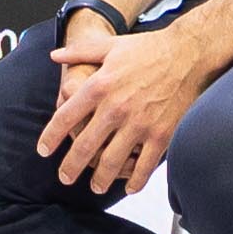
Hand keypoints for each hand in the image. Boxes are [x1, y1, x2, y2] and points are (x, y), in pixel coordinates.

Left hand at [37, 23, 212, 196]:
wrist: (188, 54)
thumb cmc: (148, 48)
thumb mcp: (109, 45)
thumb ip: (79, 51)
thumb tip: (54, 56)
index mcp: (99, 86)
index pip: (65, 117)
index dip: (51, 137)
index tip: (44, 151)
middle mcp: (115, 108)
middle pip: (84, 146)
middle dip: (71, 167)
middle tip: (65, 178)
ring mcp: (139, 124)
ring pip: (111, 161)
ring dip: (100, 179)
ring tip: (95, 187)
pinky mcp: (161, 134)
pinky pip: (144, 166)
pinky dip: (134, 181)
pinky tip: (129, 188)